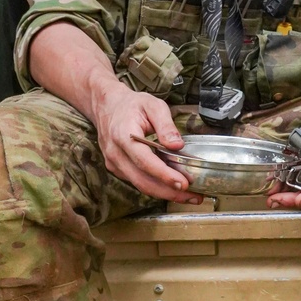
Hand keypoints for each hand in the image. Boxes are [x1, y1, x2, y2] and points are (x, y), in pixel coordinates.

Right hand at [90, 83, 200, 202]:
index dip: (164, 174)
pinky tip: (172, 187)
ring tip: (189, 195)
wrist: (107, 106)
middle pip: (143, 180)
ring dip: (165, 193)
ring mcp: (114, 163)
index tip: (183, 183)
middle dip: (169, 192)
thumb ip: (166, 125)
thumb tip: (177, 145)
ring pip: (140, 185)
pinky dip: (156, 187)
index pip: (144, 161)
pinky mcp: (117, 168)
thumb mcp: (153, 105)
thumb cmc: (132, 105)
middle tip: (193, 196)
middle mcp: (116, 153)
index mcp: (123, 135)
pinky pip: (137, 181)